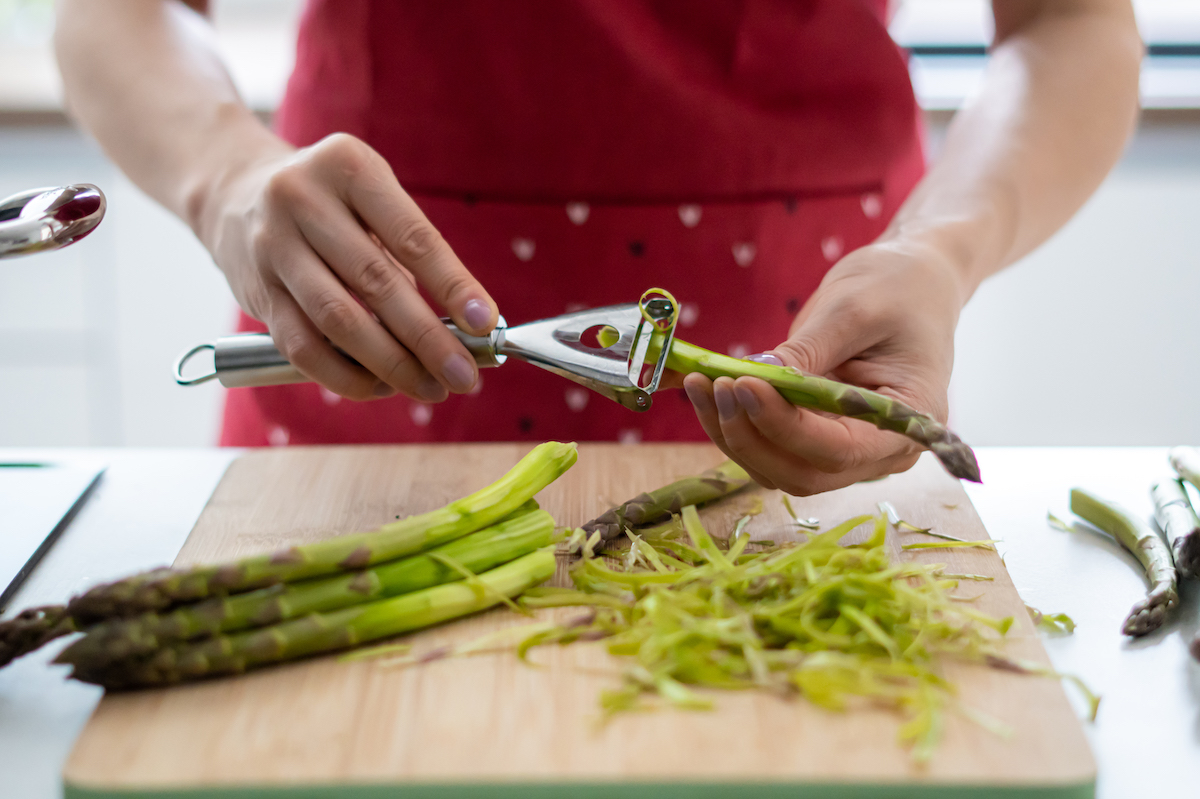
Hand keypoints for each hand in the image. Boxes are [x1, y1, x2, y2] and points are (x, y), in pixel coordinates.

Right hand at [194, 132, 497, 401]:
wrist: (234, 193)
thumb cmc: (332, 204)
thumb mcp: (371, 200)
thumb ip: (412, 255)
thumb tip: (465, 327)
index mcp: (348, 167)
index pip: (413, 236)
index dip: (453, 284)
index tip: (485, 324)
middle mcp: (303, 200)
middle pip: (377, 282)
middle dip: (428, 339)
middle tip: (465, 375)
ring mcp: (273, 247)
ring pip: (339, 321)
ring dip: (392, 364)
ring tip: (430, 388)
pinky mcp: (254, 291)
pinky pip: (303, 347)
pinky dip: (346, 375)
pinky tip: (380, 386)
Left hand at [683, 239, 965, 494]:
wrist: (913, 281)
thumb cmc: (899, 287)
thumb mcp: (854, 308)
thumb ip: (807, 350)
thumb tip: (755, 376)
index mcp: (910, 422)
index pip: (839, 448)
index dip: (784, 425)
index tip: (742, 384)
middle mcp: (881, 450)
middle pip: (804, 472)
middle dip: (751, 435)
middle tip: (714, 384)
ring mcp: (848, 449)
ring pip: (779, 468)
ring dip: (733, 433)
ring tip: (701, 383)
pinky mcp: (818, 437)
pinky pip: (771, 448)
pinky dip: (735, 425)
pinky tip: (707, 390)